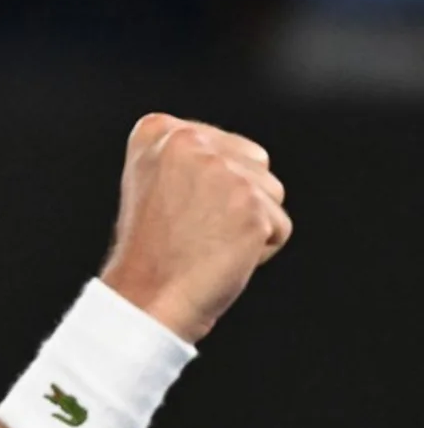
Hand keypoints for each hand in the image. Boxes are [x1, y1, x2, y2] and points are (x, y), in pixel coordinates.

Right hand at [99, 113, 291, 343]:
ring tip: (207, 242)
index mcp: (158, 131)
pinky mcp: (250, 205)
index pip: (225, 146)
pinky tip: (222, 257)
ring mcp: (221, 172)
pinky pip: (280, 228)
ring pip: (272, 192)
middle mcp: (189, 142)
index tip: (179, 209)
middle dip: (237, 199)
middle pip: (255, 164)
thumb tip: (238, 156)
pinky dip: (260, 250)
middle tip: (195, 229)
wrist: (146, 296)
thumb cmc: (152, 252)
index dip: (212, 186)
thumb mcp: (153, 182)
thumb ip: (190, 158)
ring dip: (250, 223)